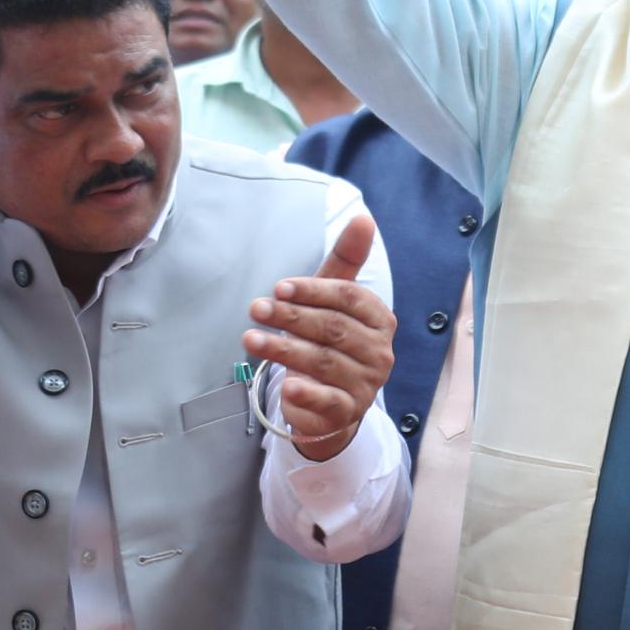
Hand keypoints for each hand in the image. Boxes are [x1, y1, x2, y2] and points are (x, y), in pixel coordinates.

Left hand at [249, 215, 390, 461]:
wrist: (330, 403)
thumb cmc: (329, 341)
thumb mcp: (333, 301)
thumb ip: (346, 261)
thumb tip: (364, 217)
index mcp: (380, 319)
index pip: (348, 298)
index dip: (313, 290)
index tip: (279, 287)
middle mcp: (379, 351)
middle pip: (333, 328)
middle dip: (291, 316)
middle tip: (256, 309)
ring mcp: (366, 384)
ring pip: (323, 361)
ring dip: (284, 349)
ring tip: (250, 338)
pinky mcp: (348, 412)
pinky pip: (328, 402)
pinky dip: (307, 394)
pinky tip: (287, 387)